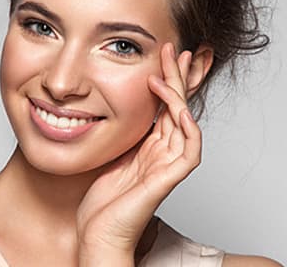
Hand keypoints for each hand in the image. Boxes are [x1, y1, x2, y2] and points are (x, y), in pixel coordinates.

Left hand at [77, 42, 201, 264]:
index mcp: (150, 149)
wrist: (97, 237)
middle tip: (175, 48)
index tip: (165, 55)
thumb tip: (110, 108)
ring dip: (179, 92)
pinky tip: (178, 107)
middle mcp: (162, 154)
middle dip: (178, 77)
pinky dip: (188, 127)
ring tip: (172, 65)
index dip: (169, 82)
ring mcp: (167, 167)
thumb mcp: (108, 158)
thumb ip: (119, 136)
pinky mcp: (167, 180)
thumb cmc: (100, 205)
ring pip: (185, 122)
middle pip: (178, 108)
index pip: (165, 108)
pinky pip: (189, 150)